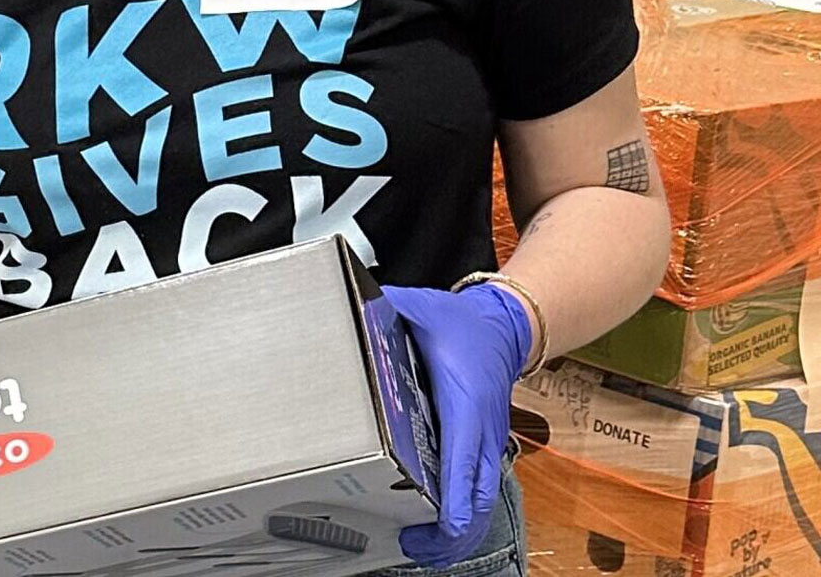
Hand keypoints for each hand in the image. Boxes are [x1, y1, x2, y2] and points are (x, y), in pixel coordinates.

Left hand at [386, 284, 531, 567]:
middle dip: (451, 535)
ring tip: (420, 548)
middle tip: (413, 548)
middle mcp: (480, 432)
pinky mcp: (480, 450)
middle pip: (478, 499)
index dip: (454, 501)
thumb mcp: (421, 309)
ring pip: (480, 503)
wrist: (502, 329)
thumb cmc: (461, 325)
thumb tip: (347, 300)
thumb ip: (384, 307)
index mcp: (465, 404)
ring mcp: (484, 445)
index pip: (464, 462)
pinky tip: (434, 527)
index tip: (437, 526)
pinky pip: (476, 492)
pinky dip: (461, 517)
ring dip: (456, 533)